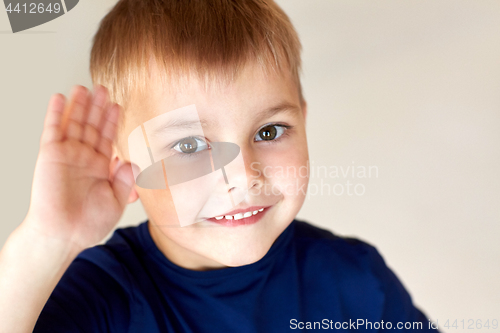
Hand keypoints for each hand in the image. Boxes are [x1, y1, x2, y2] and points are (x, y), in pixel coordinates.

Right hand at [25, 84, 133, 249]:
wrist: (64, 236)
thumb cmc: (88, 224)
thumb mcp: (116, 201)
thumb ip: (125, 180)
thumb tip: (131, 161)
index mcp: (100, 167)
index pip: (107, 138)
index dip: (112, 121)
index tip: (118, 105)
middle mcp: (84, 158)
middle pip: (92, 125)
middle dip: (97, 107)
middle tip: (103, 87)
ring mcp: (67, 155)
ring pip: (74, 123)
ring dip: (79, 105)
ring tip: (84, 87)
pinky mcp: (50, 156)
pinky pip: (53, 130)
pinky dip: (56, 114)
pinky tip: (60, 98)